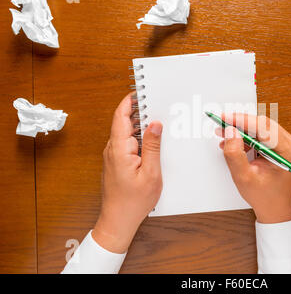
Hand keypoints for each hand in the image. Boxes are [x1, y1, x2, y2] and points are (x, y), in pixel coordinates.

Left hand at [92, 93, 162, 252]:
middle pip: (124, 123)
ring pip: (127, 133)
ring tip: (158, 124)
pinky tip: (152, 142)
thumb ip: (153, 146)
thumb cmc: (133, 201)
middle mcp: (112, 150)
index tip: (139, 91)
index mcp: (119, 149)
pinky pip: (128, 144)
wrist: (118, 220)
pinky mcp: (117, 162)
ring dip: (141, 127)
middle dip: (140, 113)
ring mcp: (113, 156)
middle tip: (157, 106)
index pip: (121, 117)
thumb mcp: (151, 173)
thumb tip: (155, 124)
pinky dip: (139, 139)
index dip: (128, 101)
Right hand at [216, 113, 290, 223]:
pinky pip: (264, 134)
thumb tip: (231, 132)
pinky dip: (248, 137)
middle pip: (264, 125)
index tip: (225, 118)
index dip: (242, 120)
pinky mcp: (283, 146)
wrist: (275, 209)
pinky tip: (235, 143)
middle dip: (240, 124)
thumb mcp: (244, 178)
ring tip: (226, 136)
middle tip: (222, 125)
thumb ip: (235, 154)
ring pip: (262, 128)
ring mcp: (289, 145)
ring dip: (243, 131)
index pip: (264, 128)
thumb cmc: (265, 197)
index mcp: (289, 152)